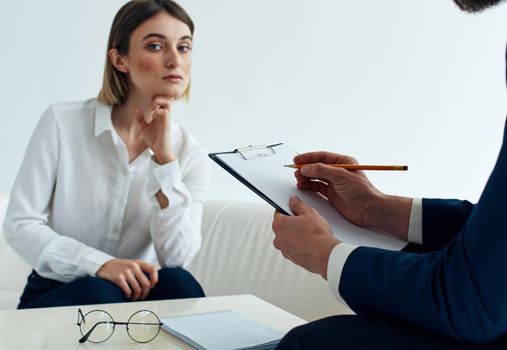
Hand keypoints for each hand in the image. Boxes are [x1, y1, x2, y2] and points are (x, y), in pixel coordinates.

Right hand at [96, 259, 157, 300]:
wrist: (103, 266)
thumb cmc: (120, 268)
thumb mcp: (132, 265)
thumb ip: (141, 270)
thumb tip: (152, 282)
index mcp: (138, 262)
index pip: (152, 269)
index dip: (155, 279)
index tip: (152, 286)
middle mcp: (133, 266)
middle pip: (146, 284)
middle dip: (145, 293)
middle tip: (142, 297)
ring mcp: (125, 272)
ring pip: (137, 289)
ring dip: (136, 296)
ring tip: (133, 297)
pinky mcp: (118, 278)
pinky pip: (128, 291)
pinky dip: (128, 295)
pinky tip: (126, 295)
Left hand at [134, 96, 175, 163]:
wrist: (159, 150)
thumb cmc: (154, 139)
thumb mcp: (143, 127)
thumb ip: (140, 118)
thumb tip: (136, 109)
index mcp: (160, 114)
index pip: (163, 98)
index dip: (155, 97)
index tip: (148, 104)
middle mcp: (165, 115)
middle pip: (168, 97)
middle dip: (158, 96)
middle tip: (151, 104)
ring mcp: (166, 119)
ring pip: (168, 102)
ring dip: (159, 101)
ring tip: (152, 108)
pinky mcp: (166, 124)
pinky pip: (165, 112)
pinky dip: (158, 111)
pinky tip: (152, 117)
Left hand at [272, 196, 339, 278]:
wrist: (325, 254)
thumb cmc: (316, 235)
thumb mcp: (309, 213)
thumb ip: (298, 205)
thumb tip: (293, 201)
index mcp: (279, 224)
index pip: (278, 212)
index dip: (287, 209)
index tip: (293, 209)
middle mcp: (278, 238)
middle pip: (282, 226)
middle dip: (291, 223)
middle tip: (304, 221)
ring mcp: (283, 249)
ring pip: (286, 238)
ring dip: (294, 235)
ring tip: (308, 233)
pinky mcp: (290, 258)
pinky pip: (292, 248)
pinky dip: (297, 245)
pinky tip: (308, 242)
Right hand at [294, 151, 411, 238]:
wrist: (369, 210)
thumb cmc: (362, 191)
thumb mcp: (341, 176)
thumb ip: (322, 170)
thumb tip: (306, 167)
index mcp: (343, 162)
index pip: (322, 157)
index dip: (309, 157)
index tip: (297, 160)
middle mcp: (338, 171)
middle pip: (317, 166)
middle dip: (305, 168)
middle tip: (296, 171)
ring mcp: (334, 183)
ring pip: (315, 177)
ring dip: (306, 177)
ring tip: (298, 179)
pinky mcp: (331, 193)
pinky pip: (316, 187)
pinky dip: (308, 186)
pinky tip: (302, 186)